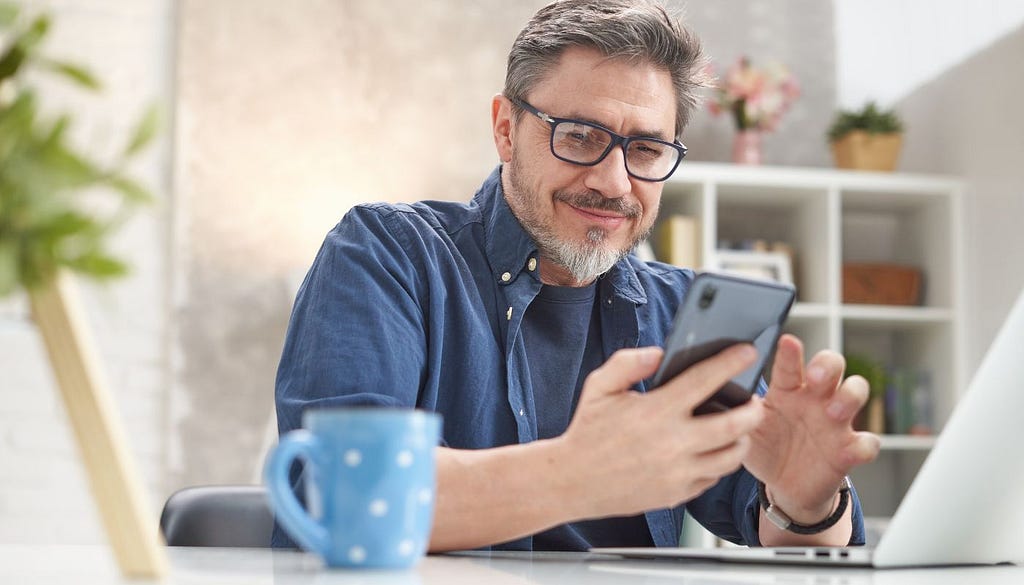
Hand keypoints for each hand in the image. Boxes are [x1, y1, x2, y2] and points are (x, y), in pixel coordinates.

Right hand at [556, 344, 765, 519]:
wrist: (572, 481)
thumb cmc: (587, 431)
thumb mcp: (599, 387)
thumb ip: (628, 363)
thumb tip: (659, 353)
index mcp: (655, 411)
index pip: (704, 381)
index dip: (730, 363)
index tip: (746, 352)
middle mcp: (672, 443)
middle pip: (734, 426)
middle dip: (753, 410)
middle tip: (755, 400)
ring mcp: (677, 472)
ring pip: (730, 456)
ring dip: (741, 439)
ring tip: (739, 427)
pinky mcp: (677, 493)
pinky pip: (712, 477)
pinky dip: (719, 462)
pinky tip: (713, 450)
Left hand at [743, 334, 880, 523]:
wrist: (783, 486)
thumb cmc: (765, 448)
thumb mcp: (747, 430)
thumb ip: (739, 412)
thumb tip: (724, 393)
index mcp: (787, 390)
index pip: (790, 365)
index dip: (790, 353)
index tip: (787, 341)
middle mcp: (815, 398)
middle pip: (832, 365)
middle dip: (828, 365)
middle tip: (815, 376)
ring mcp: (835, 422)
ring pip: (855, 392)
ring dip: (849, 396)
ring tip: (834, 411)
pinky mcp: (849, 449)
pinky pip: (868, 442)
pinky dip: (865, 444)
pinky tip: (853, 449)